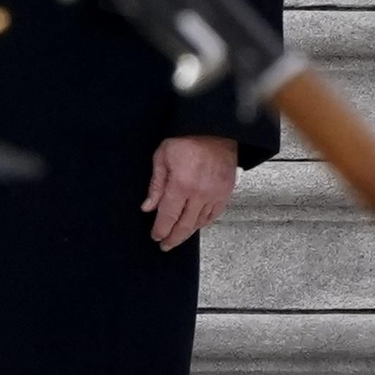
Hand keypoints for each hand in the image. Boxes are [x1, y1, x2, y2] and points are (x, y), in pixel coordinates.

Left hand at [142, 136, 238, 251]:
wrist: (214, 129)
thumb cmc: (185, 139)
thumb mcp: (162, 157)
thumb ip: (156, 185)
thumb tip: (148, 207)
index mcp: (181, 185)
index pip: (168, 216)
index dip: (161, 229)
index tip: (156, 236)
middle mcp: (199, 194)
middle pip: (184, 225)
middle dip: (173, 238)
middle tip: (165, 245)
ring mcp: (215, 195)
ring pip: (199, 223)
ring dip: (187, 232)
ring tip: (178, 237)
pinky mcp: (226, 193)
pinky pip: (214, 215)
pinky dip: (203, 223)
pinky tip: (195, 225)